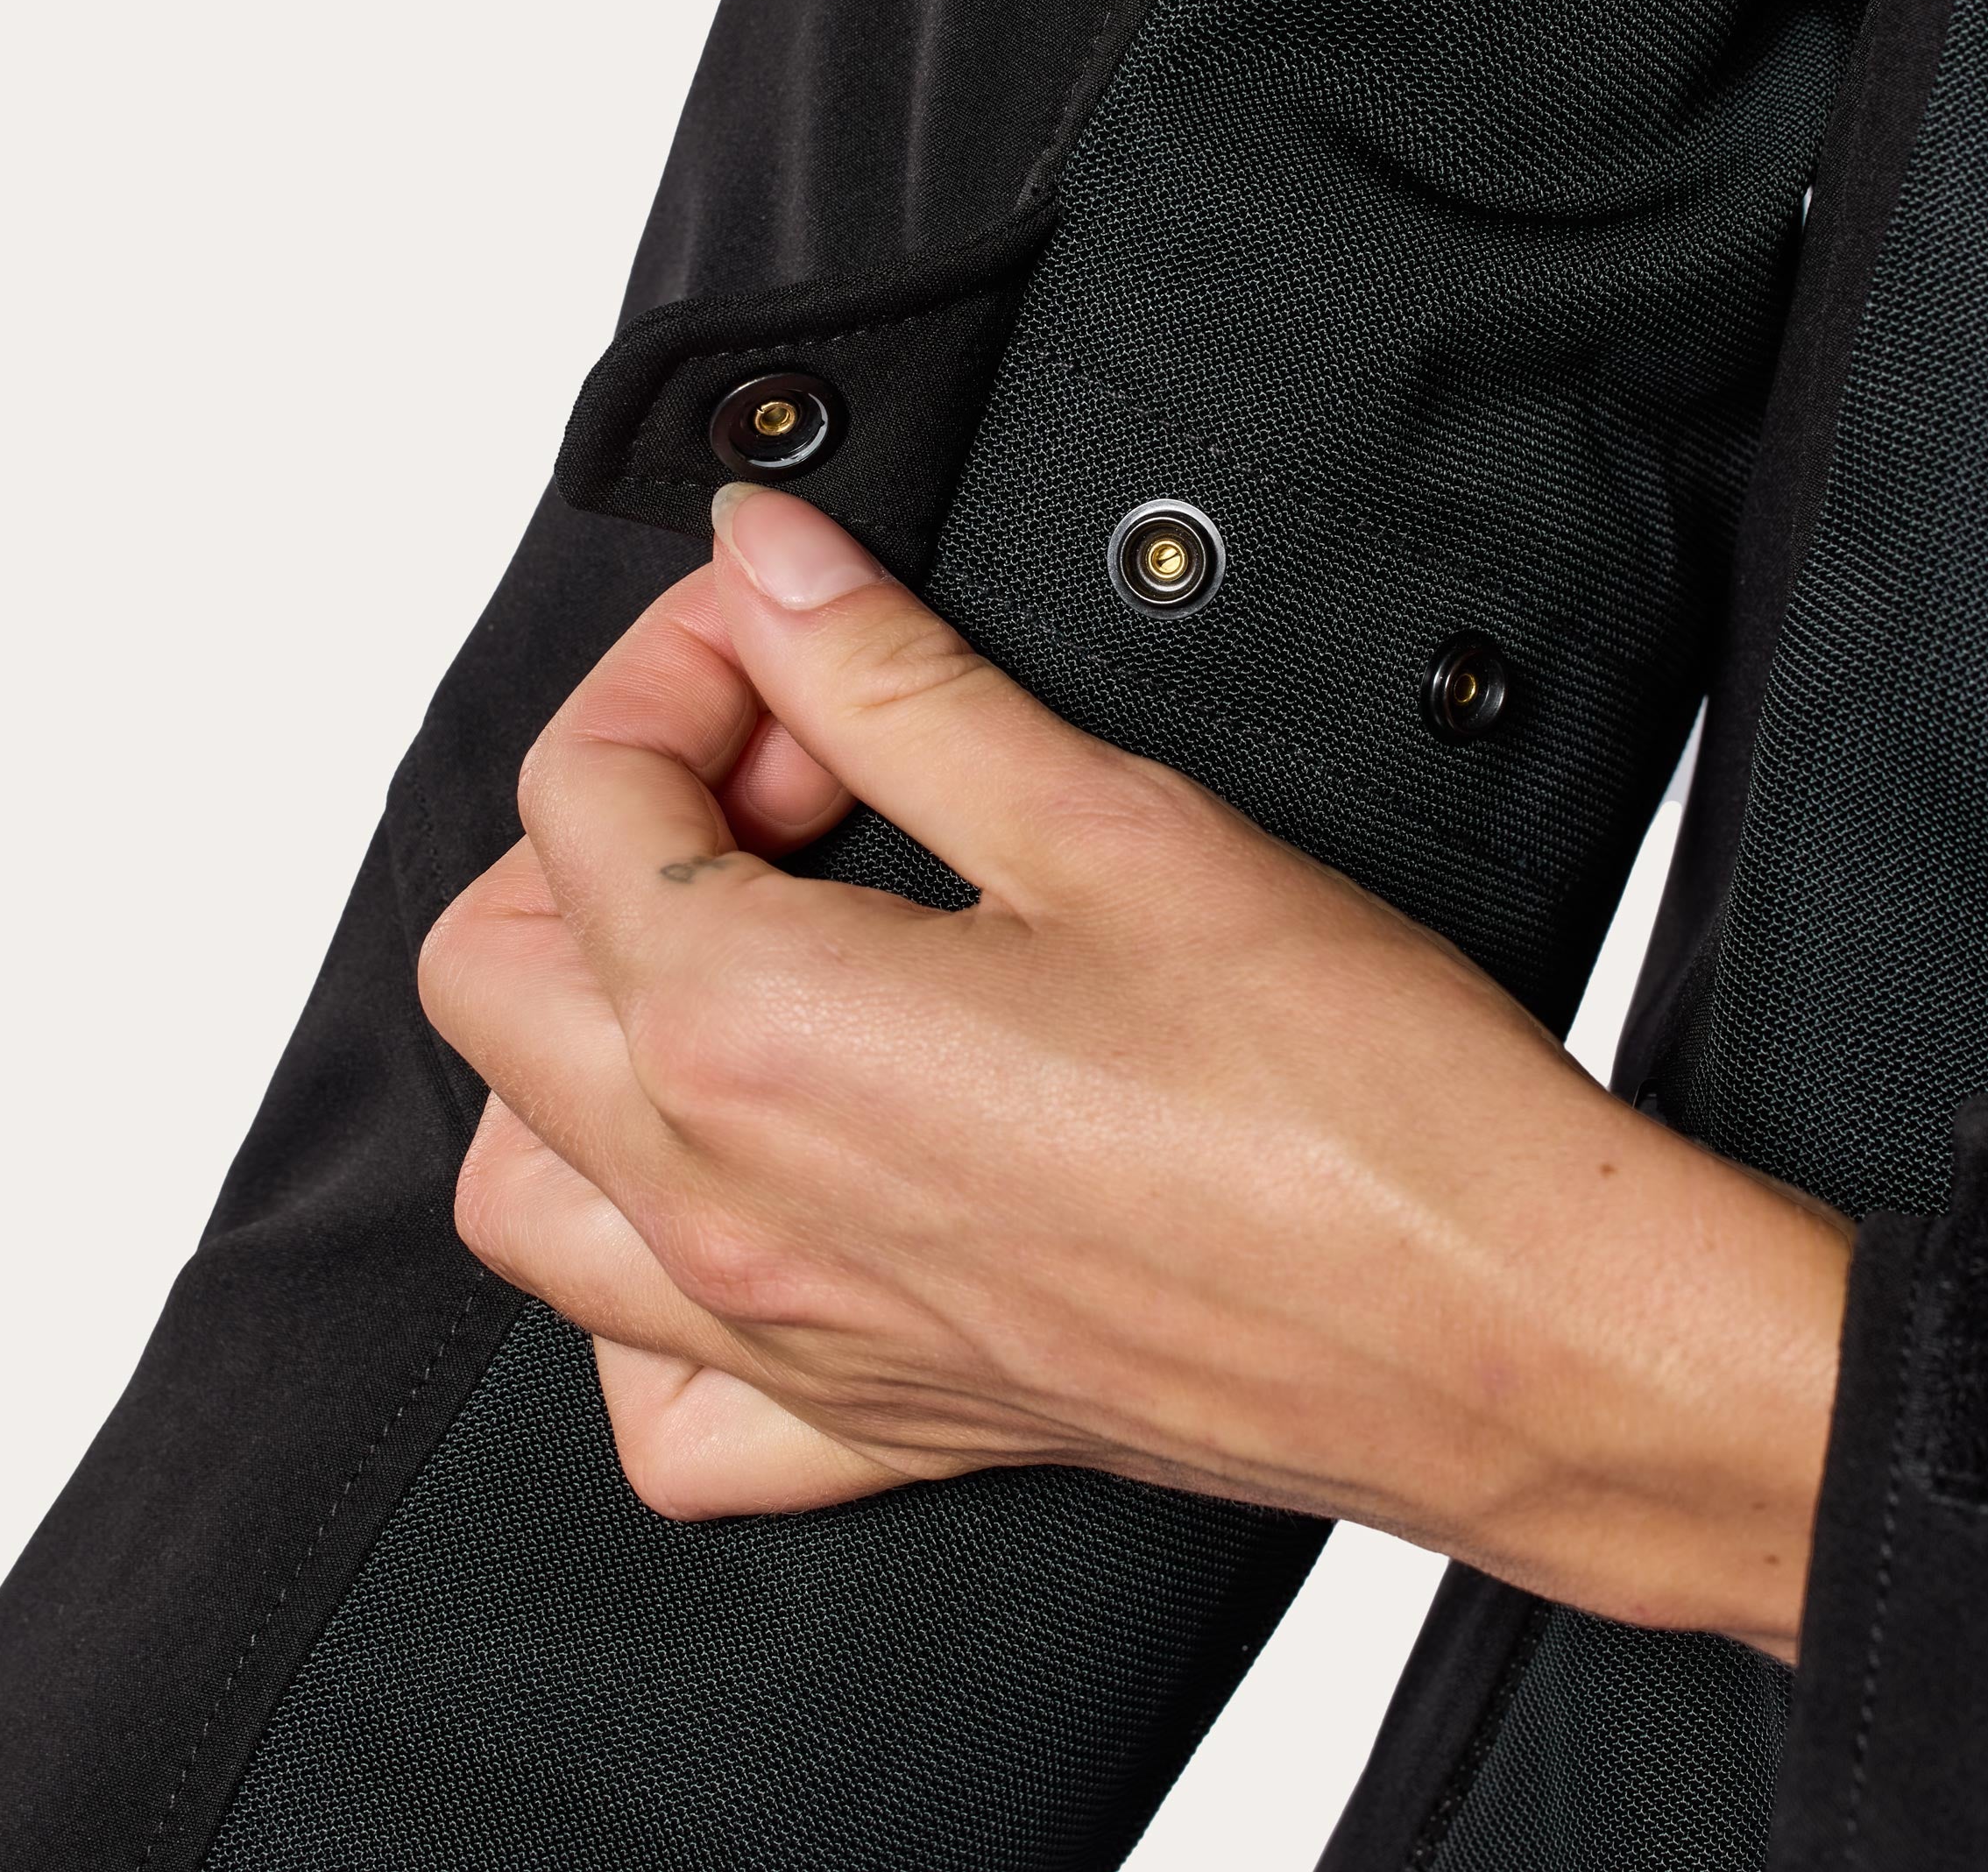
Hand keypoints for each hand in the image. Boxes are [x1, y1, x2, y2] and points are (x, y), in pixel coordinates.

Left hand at [420, 486, 1850, 1658]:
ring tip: (739, 952)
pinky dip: (647, 1281)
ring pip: (525, 1189)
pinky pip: (658, 1392)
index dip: (681, 665)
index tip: (793, 630)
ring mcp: (786, 1334)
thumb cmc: (1344, 1096)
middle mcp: (726, 1204)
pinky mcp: (872, 1427)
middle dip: (601, 826)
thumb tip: (765, 561)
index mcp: (754, 1030)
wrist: (1495, 1329)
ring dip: (580, 1036)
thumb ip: (886, 678)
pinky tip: (761, 1186)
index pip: (582, 794)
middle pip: (493, 975)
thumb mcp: (1100, 822)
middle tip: (783, 771)